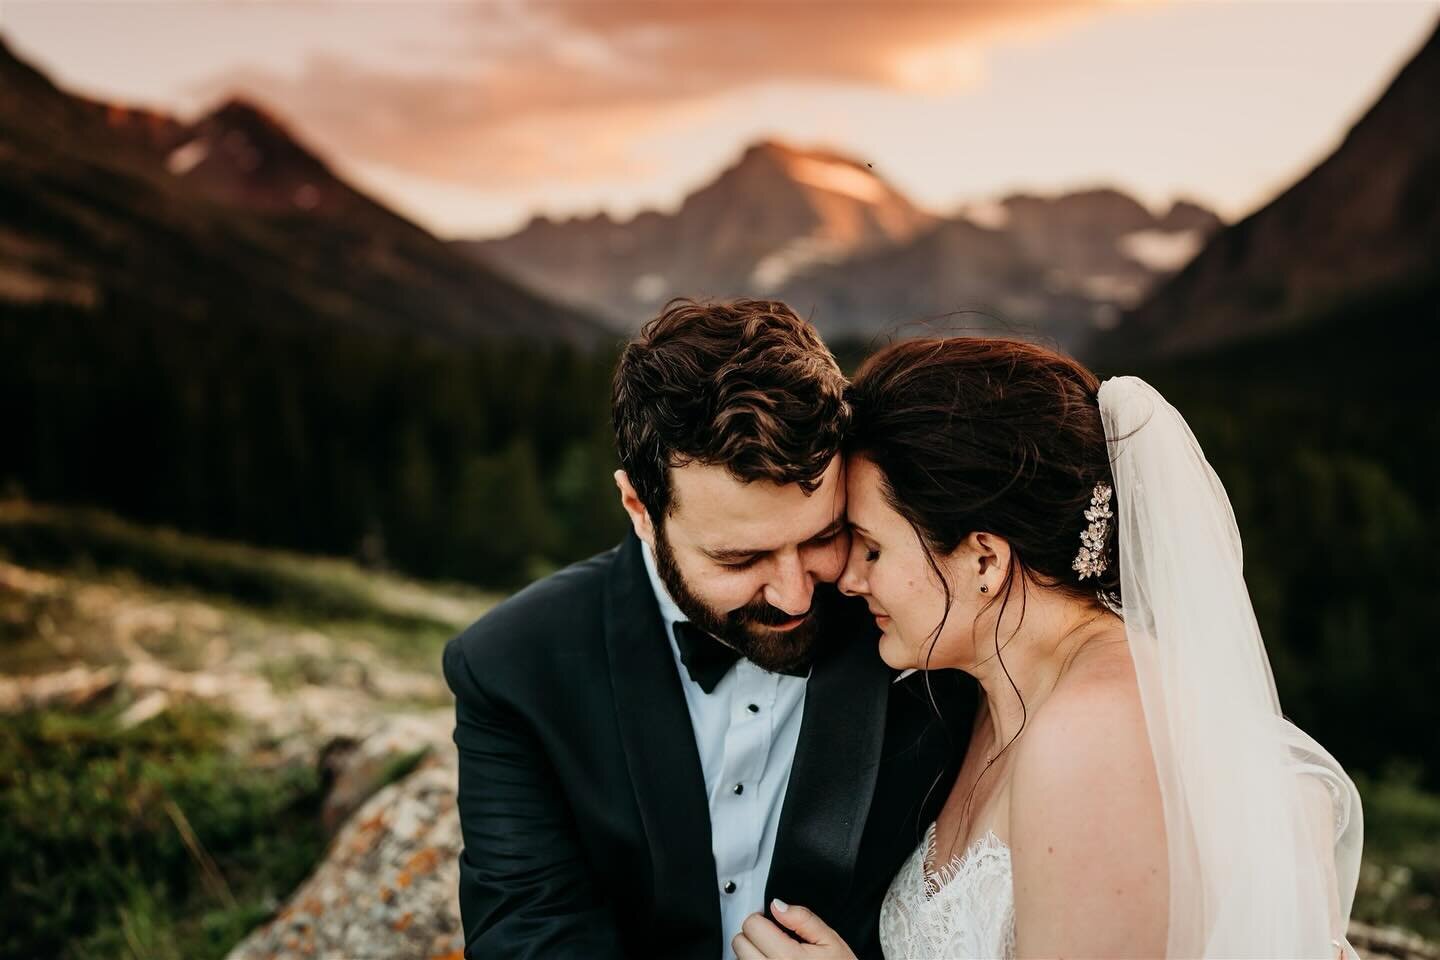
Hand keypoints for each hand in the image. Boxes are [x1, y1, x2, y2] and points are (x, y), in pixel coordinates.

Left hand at [731, 900, 856, 959]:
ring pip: (740, 959)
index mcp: (787, 957)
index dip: (762, 918)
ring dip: (752, 953)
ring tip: (776, 954)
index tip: (773, 923)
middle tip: (774, 938)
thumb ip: (803, 918)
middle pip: (740, 942)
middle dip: (755, 935)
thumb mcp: (830, 940)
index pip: (752, 925)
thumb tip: (777, 905)